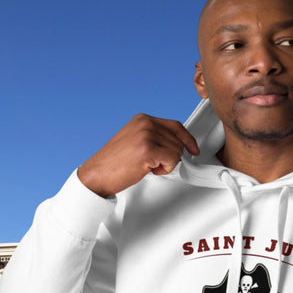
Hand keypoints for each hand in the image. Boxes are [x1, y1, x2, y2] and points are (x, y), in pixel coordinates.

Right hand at [77, 114, 199, 197]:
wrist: (98, 173)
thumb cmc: (115, 163)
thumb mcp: (136, 141)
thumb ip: (154, 137)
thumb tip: (176, 144)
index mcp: (143, 119)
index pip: (175, 126)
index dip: (187, 139)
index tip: (193, 149)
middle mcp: (145, 124)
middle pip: (178, 141)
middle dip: (170, 157)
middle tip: (153, 164)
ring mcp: (147, 135)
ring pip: (177, 152)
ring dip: (166, 165)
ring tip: (147, 166)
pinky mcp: (148, 150)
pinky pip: (172, 160)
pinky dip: (164, 170)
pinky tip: (149, 170)